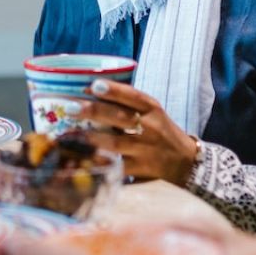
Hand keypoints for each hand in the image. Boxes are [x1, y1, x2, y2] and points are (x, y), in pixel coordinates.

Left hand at [77, 79, 197, 183]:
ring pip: (115, 143)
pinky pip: (116, 167)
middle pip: (120, 117)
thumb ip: (127, 104)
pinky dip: (99, 163)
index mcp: (153, 109)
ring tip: (69, 133)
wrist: (186, 162)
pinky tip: (81, 160)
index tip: (94, 85)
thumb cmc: (161, 131)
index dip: (114, 91)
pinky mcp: (141, 169)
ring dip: (90, 138)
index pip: (133, 96)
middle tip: (71, 107)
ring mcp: (145, 150)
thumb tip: (89, 90)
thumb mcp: (151, 113)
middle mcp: (150, 127)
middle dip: (94, 112)